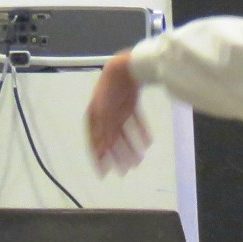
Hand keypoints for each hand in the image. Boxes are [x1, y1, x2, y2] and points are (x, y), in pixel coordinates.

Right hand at [86, 52, 151, 173]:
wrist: (126, 68)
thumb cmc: (111, 89)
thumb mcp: (102, 112)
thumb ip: (102, 130)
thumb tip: (100, 149)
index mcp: (95, 116)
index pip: (94, 141)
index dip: (98, 157)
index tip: (103, 173)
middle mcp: (105, 114)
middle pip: (111, 139)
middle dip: (117, 156)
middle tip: (124, 171)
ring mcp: (118, 108)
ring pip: (123, 133)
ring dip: (130, 147)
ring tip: (138, 161)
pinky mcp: (130, 103)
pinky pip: (135, 121)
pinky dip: (140, 131)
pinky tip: (147, 143)